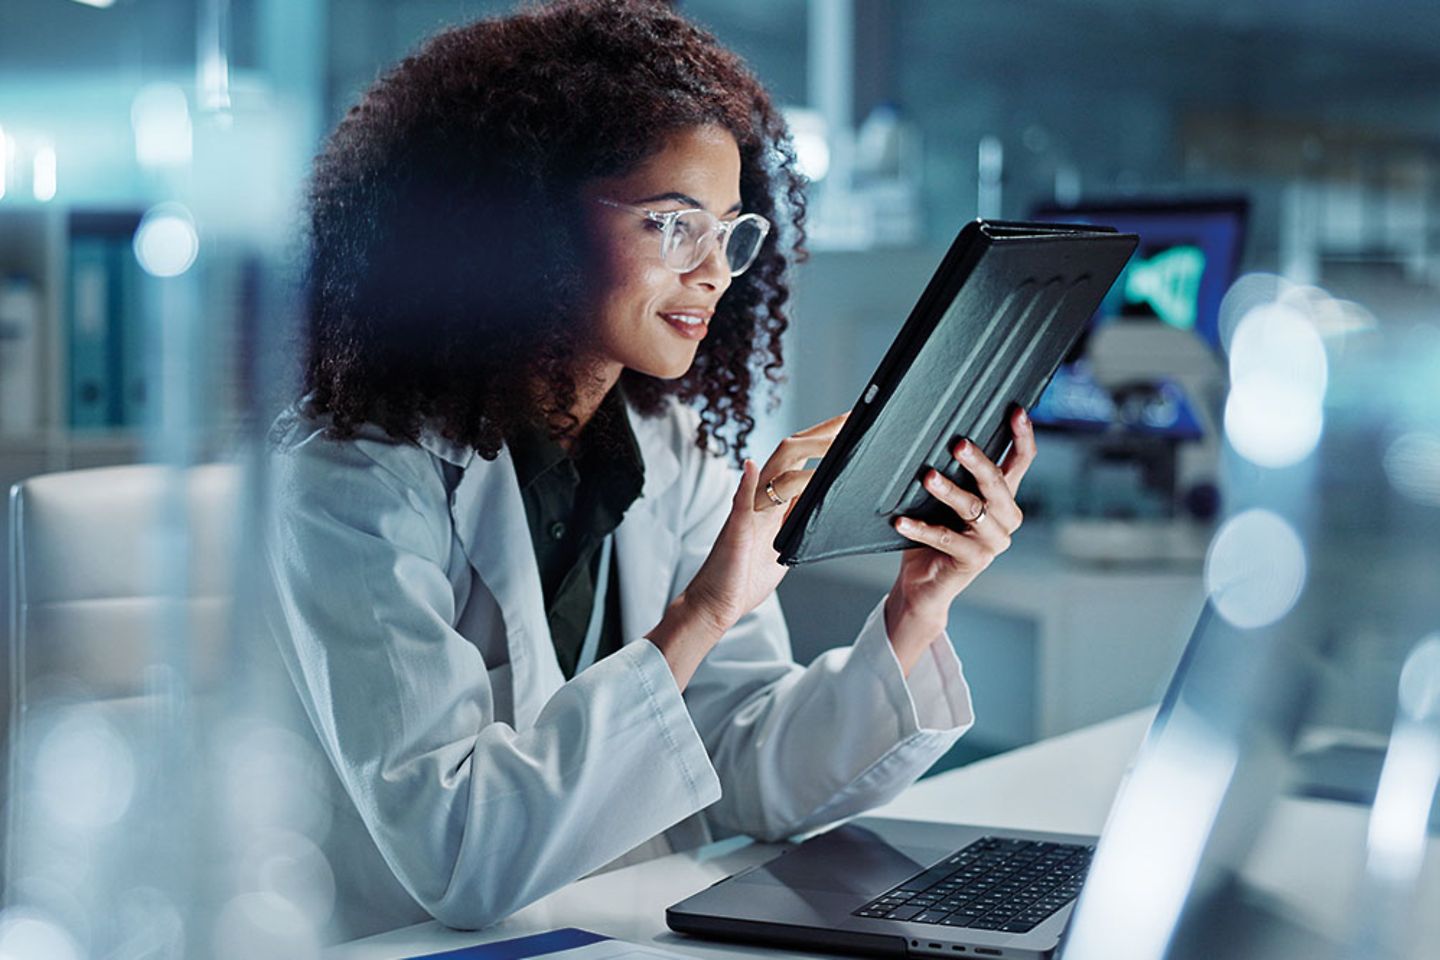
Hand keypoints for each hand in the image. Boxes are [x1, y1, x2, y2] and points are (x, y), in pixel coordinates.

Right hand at [681, 412, 847, 632]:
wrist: (715, 603)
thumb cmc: (745, 577)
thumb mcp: (784, 545)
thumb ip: (798, 522)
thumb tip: (822, 503)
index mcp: (773, 502)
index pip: (800, 461)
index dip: (823, 441)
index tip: (850, 426)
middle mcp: (759, 500)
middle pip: (789, 454)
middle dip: (820, 434)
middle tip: (850, 418)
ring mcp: (746, 512)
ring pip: (772, 471)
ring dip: (801, 452)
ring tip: (829, 440)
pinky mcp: (734, 531)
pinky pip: (740, 503)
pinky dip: (746, 483)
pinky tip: (753, 466)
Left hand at [886, 406, 1036, 671]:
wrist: (924, 583)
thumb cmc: (934, 530)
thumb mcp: (946, 498)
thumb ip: (953, 472)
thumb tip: (938, 432)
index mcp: (1004, 497)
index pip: (1021, 461)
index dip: (1022, 436)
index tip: (1016, 410)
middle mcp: (1005, 518)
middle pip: (997, 484)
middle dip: (978, 463)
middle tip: (958, 445)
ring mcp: (992, 542)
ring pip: (972, 510)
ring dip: (948, 492)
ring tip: (927, 477)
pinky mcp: (973, 561)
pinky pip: (945, 539)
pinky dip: (921, 528)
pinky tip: (901, 520)